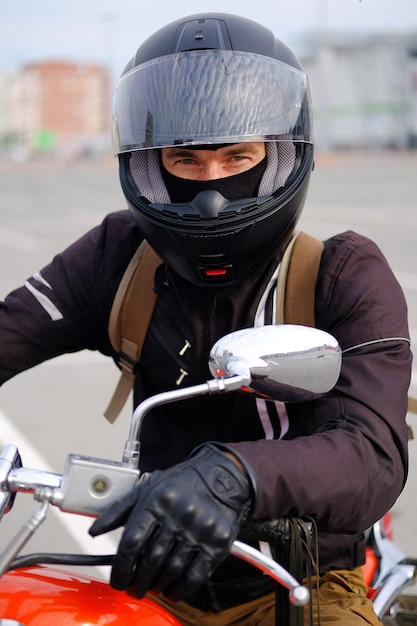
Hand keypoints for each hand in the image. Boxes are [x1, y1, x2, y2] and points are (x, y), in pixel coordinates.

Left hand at [89, 444, 254, 601]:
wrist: (220, 478)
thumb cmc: (180, 484)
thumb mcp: (147, 488)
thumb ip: (119, 510)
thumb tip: (95, 529)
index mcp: (158, 500)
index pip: (132, 542)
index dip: (121, 568)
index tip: (118, 580)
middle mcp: (179, 513)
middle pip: (150, 560)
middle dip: (138, 581)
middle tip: (134, 589)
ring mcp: (200, 528)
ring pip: (171, 570)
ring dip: (157, 586)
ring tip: (151, 588)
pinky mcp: (217, 542)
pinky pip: (195, 575)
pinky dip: (180, 589)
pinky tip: (172, 590)